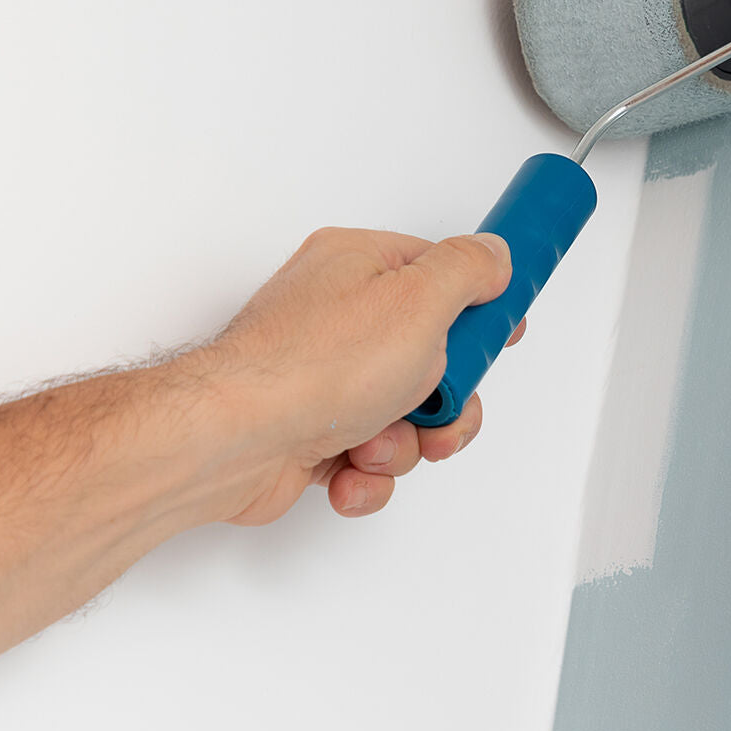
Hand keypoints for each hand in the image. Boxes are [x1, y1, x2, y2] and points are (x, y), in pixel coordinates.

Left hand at [186, 227, 520, 525]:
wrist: (233, 442)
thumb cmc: (311, 367)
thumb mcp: (419, 301)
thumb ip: (467, 270)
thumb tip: (492, 256)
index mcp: (360, 265)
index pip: (440, 273)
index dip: (476, 309)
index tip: (497, 337)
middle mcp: (339, 315)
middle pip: (431, 354)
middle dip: (443, 398)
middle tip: (438, 408)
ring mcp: (322, 374)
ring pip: (404, 413)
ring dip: (403, 442)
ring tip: (375, 443)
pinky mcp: (308, 430)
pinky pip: (366, 455)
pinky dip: (366, 473)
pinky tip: (348, 472)